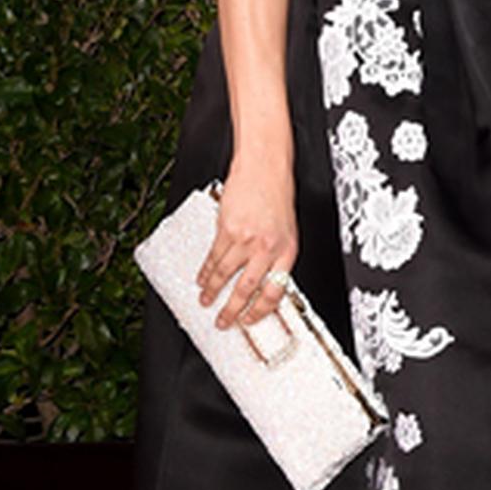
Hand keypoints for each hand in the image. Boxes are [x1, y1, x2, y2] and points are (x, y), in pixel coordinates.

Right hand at [197, 156, 297, 329]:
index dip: (262, 311)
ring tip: (206, 300)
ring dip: (213, 291)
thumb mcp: (288, 230)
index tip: (252, 319)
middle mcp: (267, 248)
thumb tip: (266, 281)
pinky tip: (202, 278)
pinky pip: (214, 256)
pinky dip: (206, 270)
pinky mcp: (227, 229)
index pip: (275, 292)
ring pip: (225, 274)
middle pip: (247, 289)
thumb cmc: (277, 194)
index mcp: (287, 251)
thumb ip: (277, 256)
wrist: (264, 168)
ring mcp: (245, 239)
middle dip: (232, 310)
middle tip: (224, 321)